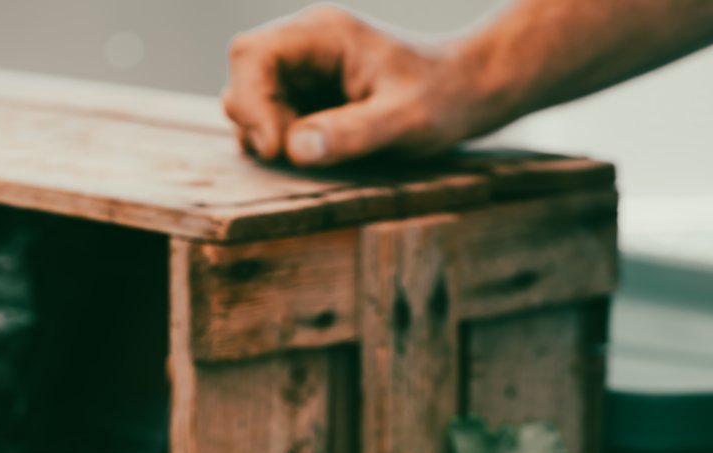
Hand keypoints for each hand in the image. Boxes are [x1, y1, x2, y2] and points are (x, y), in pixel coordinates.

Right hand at [223, 6, 498, 167]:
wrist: (468, 91)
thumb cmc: (443, 98)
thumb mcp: (405, 120)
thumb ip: (353, 132)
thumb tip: (295, 148)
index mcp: (323, 34)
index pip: (252, 54)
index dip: (250, 101)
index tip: (275, 148)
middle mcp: (306, 47)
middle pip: (244, 77)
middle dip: (256, 122)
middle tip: (293, 158)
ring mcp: (305, 74)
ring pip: (253, 102)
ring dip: (268, 137)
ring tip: (315, 156)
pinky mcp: (311, 100)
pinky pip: (274, 121)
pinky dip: (282, 145)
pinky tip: (317, 157)